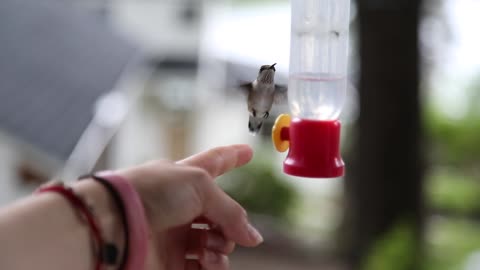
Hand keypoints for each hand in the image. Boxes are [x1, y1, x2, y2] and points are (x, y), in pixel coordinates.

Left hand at [117, 144, 262, 269]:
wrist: (116, 223)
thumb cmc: (149, 192)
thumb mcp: (200, 186)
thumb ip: (232, 212)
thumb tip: (252, 237)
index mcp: (186, 177)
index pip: (215, 162)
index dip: (232, 156)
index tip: (247, 151)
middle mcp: (183, 205)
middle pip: (221, 213)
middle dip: (231, 223)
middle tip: (227, 230)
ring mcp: (176, 233)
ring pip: (215, 242)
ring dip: (222, 246)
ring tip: (210, 248)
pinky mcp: (170, 260)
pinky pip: (203, 266)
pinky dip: (213, 266)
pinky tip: (208, 262)